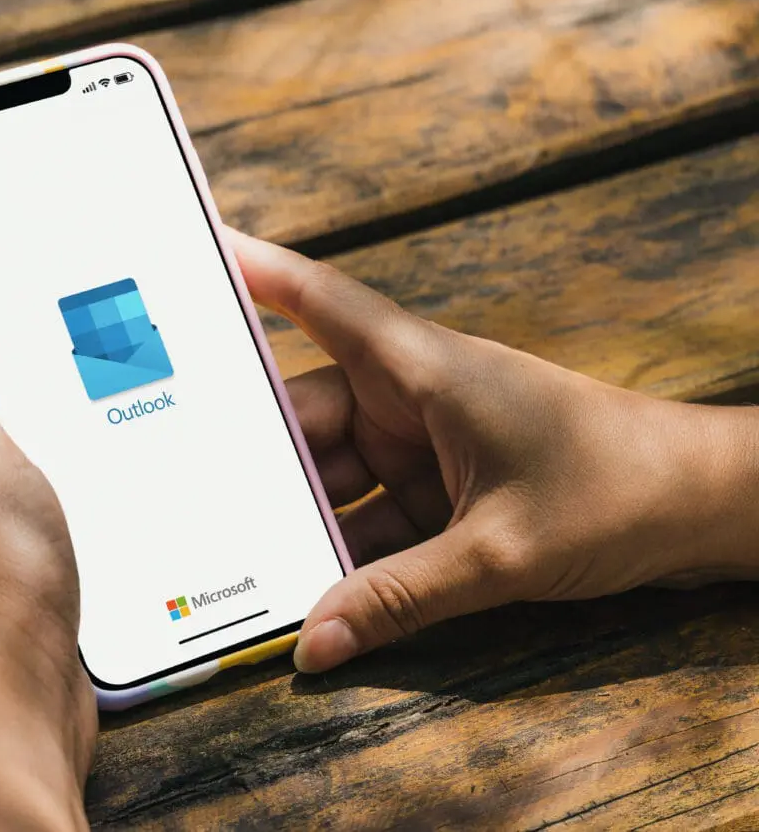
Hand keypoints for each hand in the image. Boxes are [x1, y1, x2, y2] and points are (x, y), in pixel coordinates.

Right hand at [228, 228, 758, 673]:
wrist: (706, 508)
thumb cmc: (619, 491)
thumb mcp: (501, 552)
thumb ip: (401, 598)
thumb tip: (315, 644)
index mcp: (425, 370)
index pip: (322, 305)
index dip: (256, 274)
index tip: (194, 248)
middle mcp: (414, 397)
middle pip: (308, 417)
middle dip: (258, 459)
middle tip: (186, 491)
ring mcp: (426, 445)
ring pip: (335, 474)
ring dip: (302, 518)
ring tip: (245, 560)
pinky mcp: (442, 489)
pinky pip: (371, 515)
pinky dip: (345, 550)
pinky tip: (315, 590)